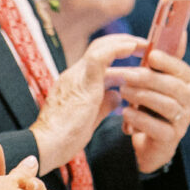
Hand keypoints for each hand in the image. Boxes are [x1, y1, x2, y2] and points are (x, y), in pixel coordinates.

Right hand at [30, 34, 136, 172]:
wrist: (45, 147)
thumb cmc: (64, 139)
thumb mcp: (90, 118)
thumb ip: (104, 104)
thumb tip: (117, 96)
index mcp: (74, 82)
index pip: (96, 58)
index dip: (116, 51)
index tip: (134, 53)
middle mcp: (74, 74)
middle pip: (99, 46)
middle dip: (122, 42)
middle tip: (143, 45)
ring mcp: (76, 76)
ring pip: (100, 47)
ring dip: (124, 42)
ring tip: (144, 44)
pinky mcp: (83, 83)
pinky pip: (100, 57)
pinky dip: (117, 48)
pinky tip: (132, 47)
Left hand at [109, 48, 189, 173]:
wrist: (152, 139)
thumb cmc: (154, 101)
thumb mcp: (160, 77)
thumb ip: (166, 57)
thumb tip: (179, 31)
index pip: (181, 68)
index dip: (166, 62)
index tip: (150, 56)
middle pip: (173, 86)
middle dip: (148, 79)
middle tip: (126, 74)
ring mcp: (185, 120)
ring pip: (166, 105)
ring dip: (142, 96)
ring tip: (123, 91)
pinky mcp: (172, 138)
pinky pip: (157, 127)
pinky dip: (140, 118)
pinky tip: (126, 112)